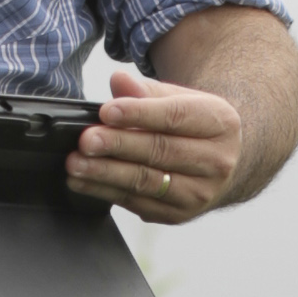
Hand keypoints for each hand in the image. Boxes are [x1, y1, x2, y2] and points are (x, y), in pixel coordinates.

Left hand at [66, 69, 240, 222]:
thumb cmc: (193, 127)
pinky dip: (106, 192)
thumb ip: (146, 91)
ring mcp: (200, 192)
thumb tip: (119, 82)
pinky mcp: (179, 214)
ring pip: (146, 182)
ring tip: (77, 164)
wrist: (220, 164)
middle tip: (86, 141)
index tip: (107, 112)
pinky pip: (137, 203)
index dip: (139, 114)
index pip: (176, 117)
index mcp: (220, 123)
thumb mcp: (179, 99)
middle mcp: (217, 161)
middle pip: (160, 152)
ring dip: (106, 174)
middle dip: (118, 146)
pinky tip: (83, 182)